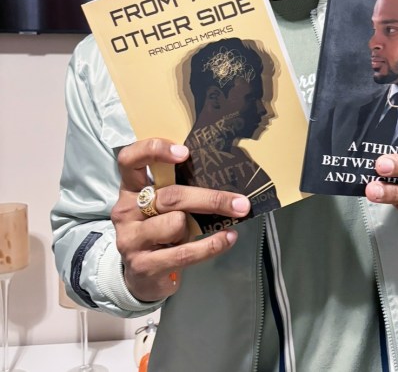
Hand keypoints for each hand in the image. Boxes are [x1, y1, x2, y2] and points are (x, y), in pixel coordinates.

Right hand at [112, 138, 250, 301]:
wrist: (142, 278)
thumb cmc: (158, 230)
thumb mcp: (161, 206)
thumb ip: (176, 188)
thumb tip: (221, 175)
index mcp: (130, 189)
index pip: (130, 160)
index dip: (154, 150)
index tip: (185, 152)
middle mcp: (126, 211)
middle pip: (170, 196)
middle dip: (210, 199)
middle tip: (240, 202)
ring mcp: (131, 239)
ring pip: (176, 223)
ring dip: (198, 226)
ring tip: (204, 230)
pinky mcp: (144, 266)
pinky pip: (185, 253)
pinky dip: (212, 245)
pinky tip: (228, 238)